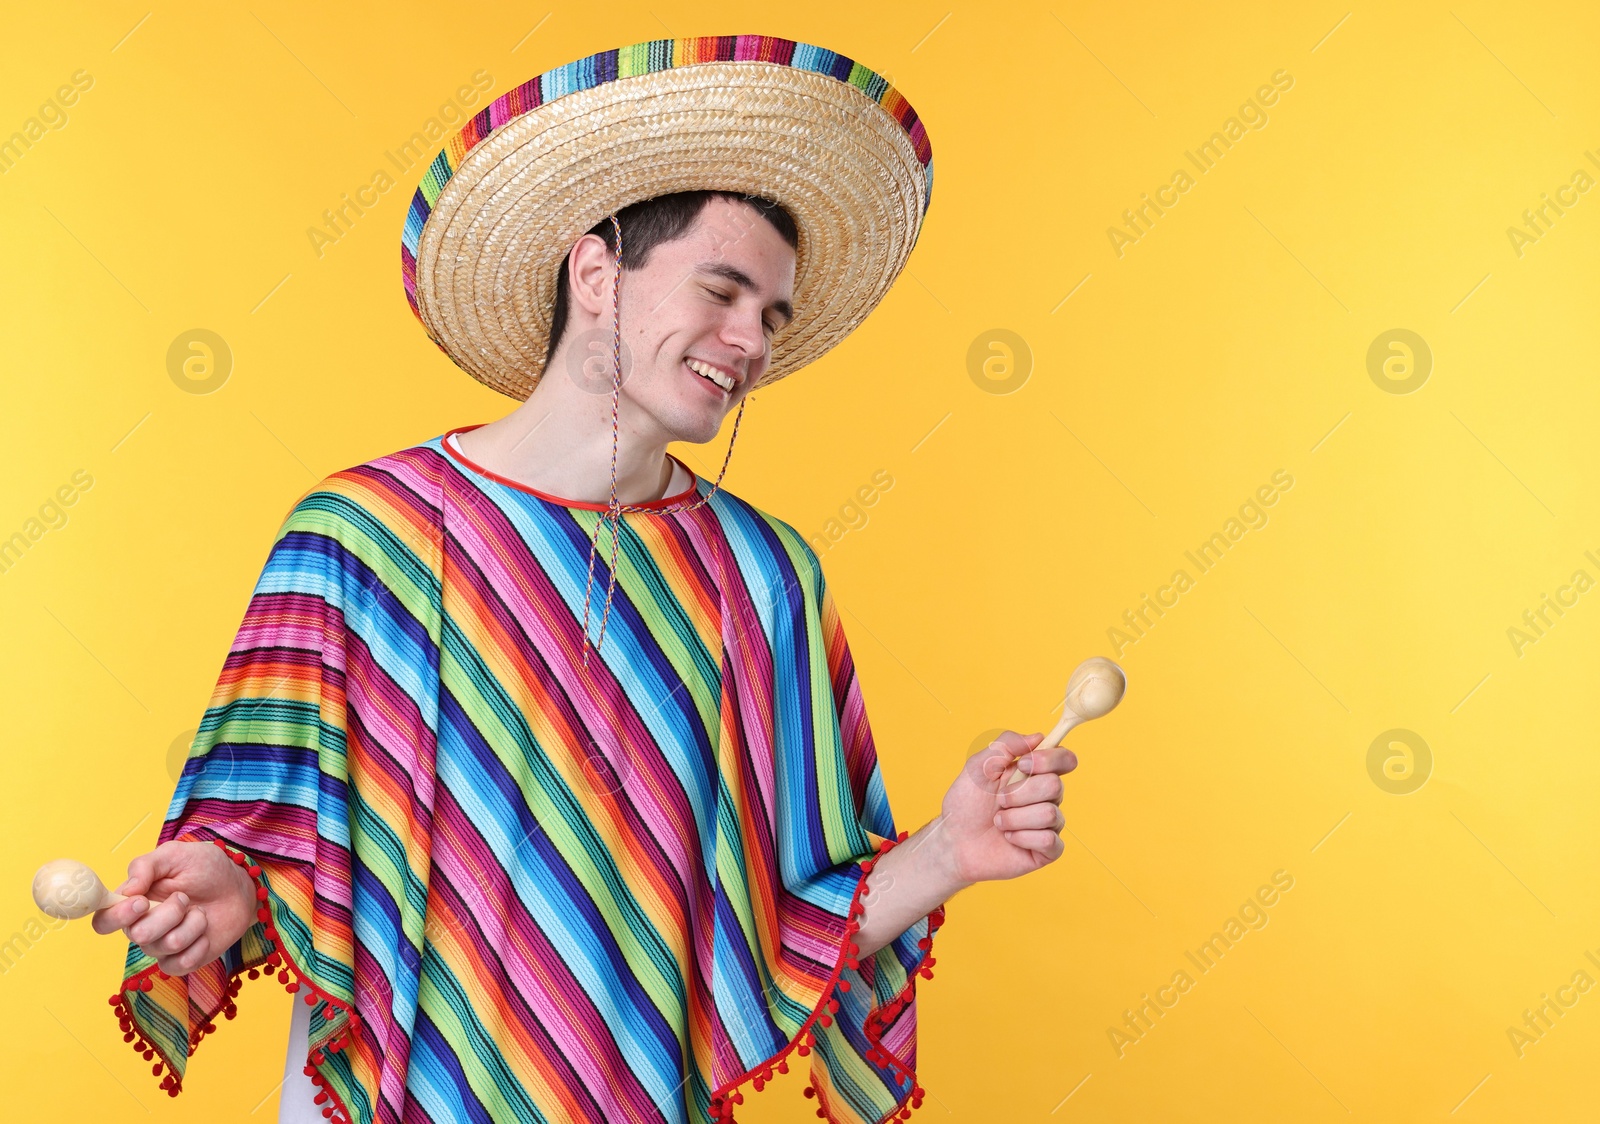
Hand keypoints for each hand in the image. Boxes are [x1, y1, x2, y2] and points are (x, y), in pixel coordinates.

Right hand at [91, 840, 258, 976]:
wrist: (238, 886)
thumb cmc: (205, 868)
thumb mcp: (175, 855)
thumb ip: (145, 866)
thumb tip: (127, 890)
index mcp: (132, 903)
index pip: (103, 921)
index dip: (118, 916)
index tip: (142, 902)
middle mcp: (141, 927)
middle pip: (137, 935)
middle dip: (169, 913)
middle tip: (185, 897)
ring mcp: (161, 946)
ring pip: (165, 946)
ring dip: (192, 924)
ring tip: (199, 911)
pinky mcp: (181, 961)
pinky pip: (181, 964)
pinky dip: (200, 945)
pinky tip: (206, 932)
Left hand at [939, 731, 1077, 884]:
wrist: (954, 841)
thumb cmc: (966, 804)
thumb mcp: (978, 766)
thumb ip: (1005, 745)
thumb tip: (1038, 737)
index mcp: (1035, 774)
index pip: (1065, 759)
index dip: (1050, 759)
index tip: (1023, 764)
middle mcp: (1047, 798)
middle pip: (1055, 785)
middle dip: (1018, 793)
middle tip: (999, 801)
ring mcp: (1049, 825)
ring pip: (1049, 814)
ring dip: (1014, 818)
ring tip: (999, 822)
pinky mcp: (1047, 851)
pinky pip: (1048, 840)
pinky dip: (1021, 837)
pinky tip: (1009, 839)